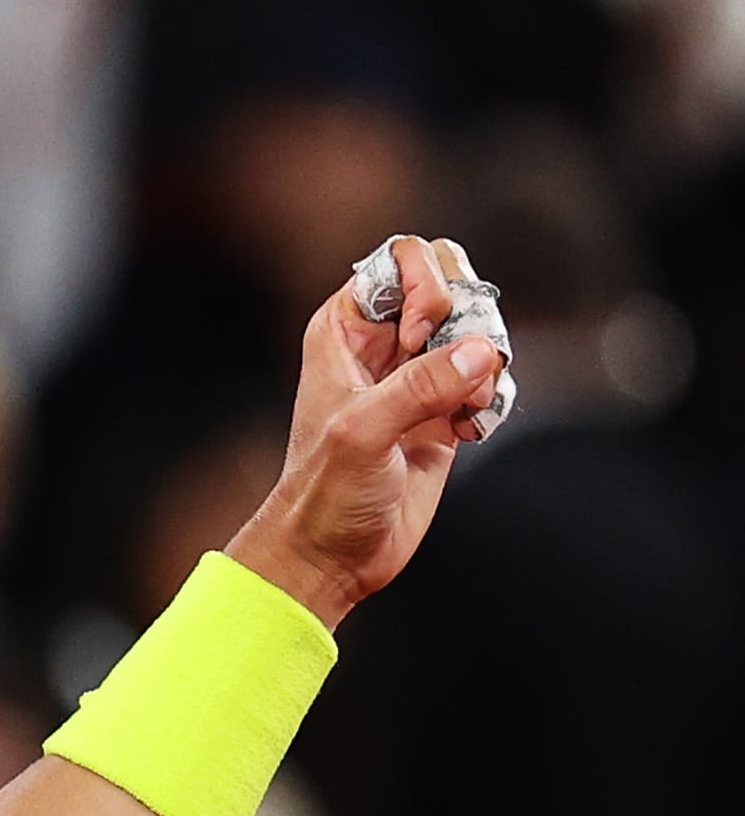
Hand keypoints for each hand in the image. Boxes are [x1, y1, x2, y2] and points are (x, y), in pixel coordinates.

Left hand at [227, 234, 503, 627]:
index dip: (425, 287)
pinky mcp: (445, 411)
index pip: (403, 261)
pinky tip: (467, 433)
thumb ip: (421, 386)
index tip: (419, 337)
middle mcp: (382, 344)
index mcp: (344, 327)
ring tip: (459, 411)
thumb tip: (483, 352)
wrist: (332, 554)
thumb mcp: (362, 432)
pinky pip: (490, 378)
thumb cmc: (324, 492)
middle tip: (454, 366)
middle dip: (468, 319)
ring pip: (478, 331)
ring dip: (485, 366)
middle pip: (451, 285)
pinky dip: (491, 398)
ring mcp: (418, 376)